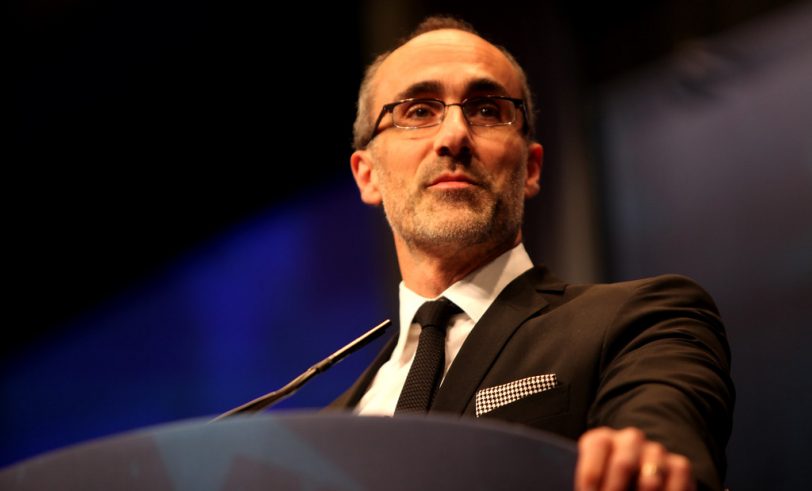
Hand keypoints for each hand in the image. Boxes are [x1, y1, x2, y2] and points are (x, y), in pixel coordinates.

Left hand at [574, 427, 694, 490]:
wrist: (637, 479)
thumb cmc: (605, 485)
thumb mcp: (592, 481)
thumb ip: (588, 483)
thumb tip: (577, 489)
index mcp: (600, 439)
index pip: (596, 447)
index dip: (590, 477)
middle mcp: (629, 439)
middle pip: (623, 464)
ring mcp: (656, 451)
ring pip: (650, 480)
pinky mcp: (679, 465)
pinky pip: (676, 486)